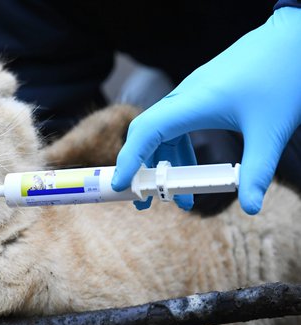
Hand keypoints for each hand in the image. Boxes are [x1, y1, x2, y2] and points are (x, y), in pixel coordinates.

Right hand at [112, 7, 300, 213]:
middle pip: (147, 134)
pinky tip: (193, 170)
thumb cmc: (283, 76)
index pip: (147, 131)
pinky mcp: (199, 93)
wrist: (294, 37)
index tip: (120, 185)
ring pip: (162, 132)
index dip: (129, 159)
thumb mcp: (271, 131)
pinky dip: (177, 151)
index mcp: (193, 102)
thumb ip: (257, 171)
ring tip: (181, 197)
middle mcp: (184, 96)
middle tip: (146, 203)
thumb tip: (252, 209)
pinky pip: (176, 125)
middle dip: (142, 170)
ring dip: (165, 165)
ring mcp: (190, 93)